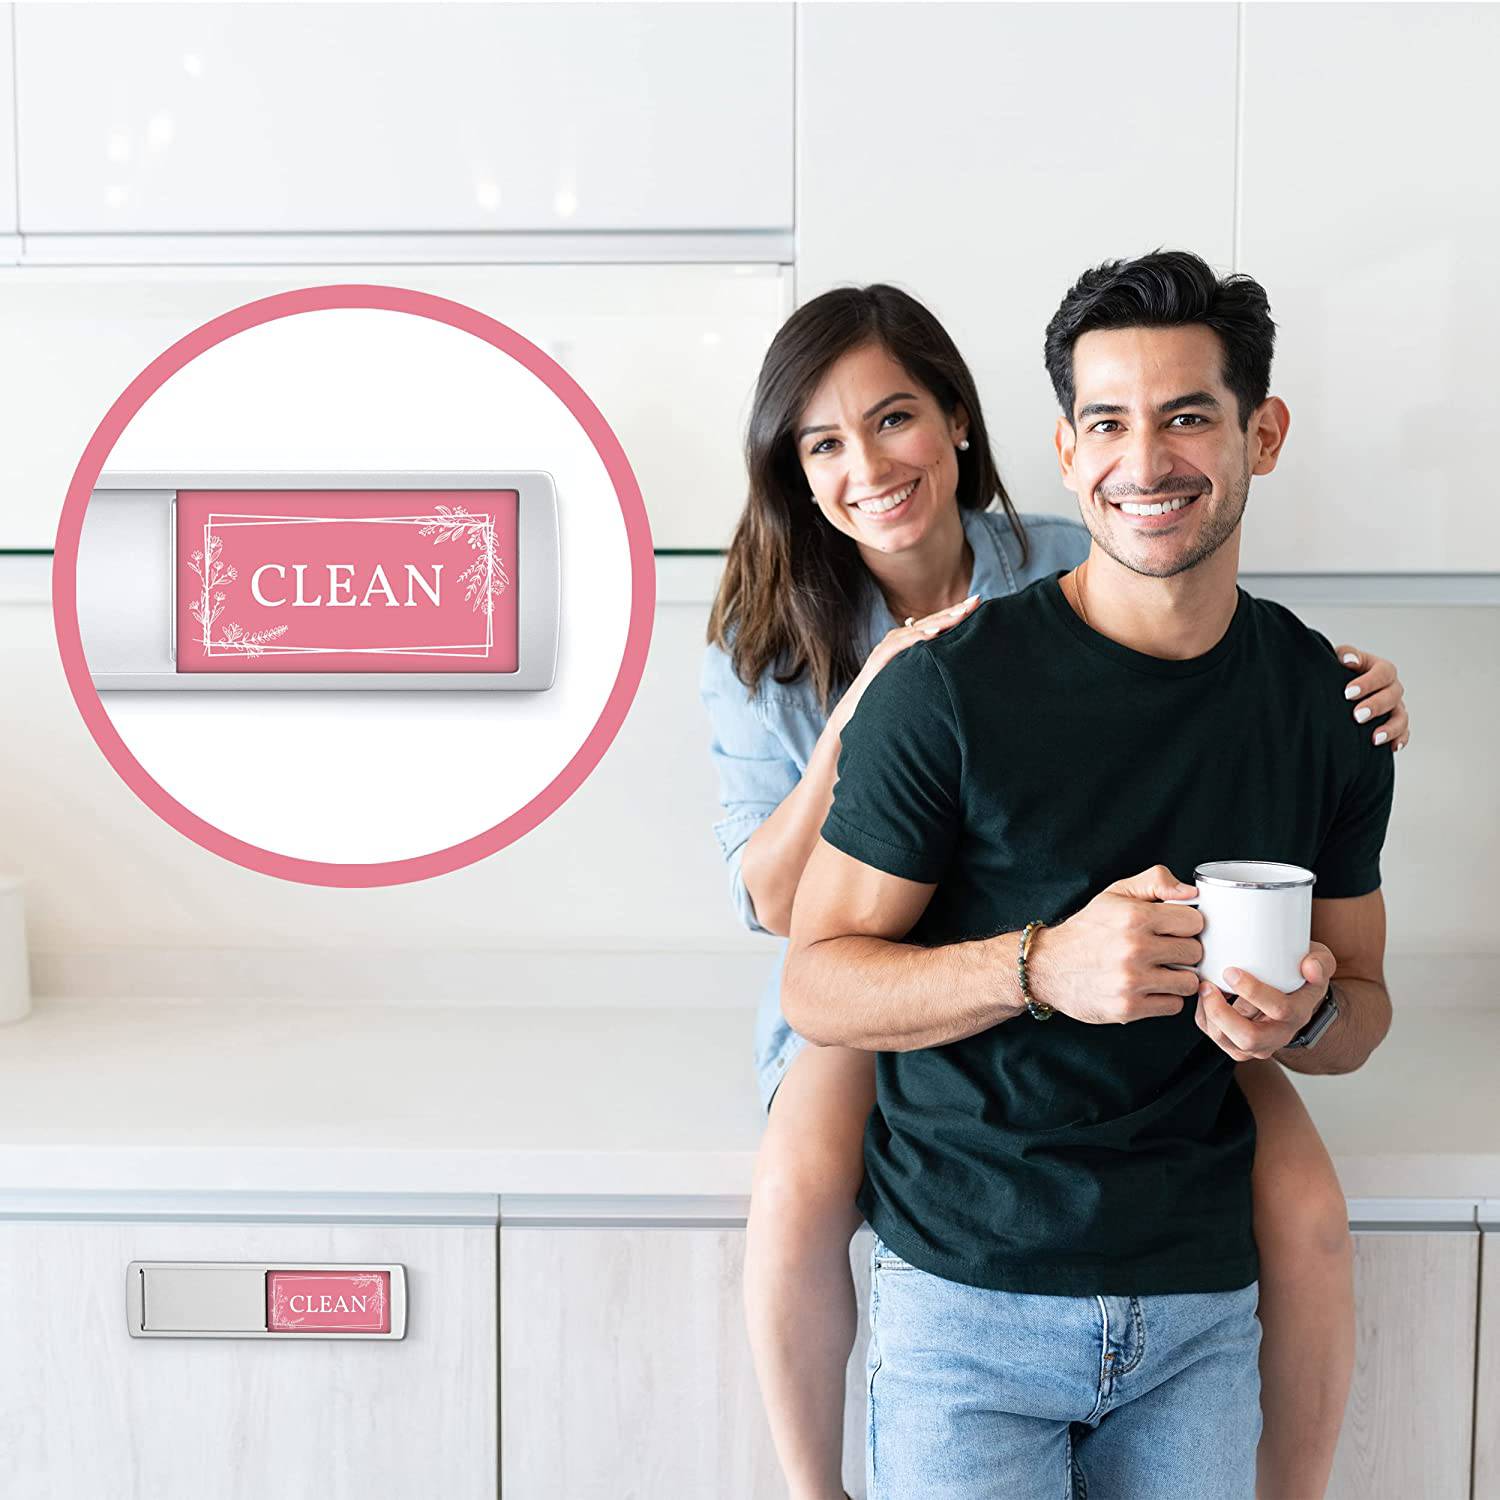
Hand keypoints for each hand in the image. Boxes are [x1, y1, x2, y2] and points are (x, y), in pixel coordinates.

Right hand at [829, 584, 980, 735]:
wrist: (856, 711)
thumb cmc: (886, 696)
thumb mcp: (912, 677)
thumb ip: (927, 667)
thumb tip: (954, 666)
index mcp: (908, 643)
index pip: (937, 623)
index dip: (957, 613)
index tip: (979, 604)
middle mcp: (898, 639)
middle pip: (931, 621)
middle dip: (955, 610)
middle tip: (978, 600)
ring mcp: (888, 646)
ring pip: (919, 628)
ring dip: (941, 620)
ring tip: (962, 613)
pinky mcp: (880, 657)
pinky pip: (901, 645)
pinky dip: (918, 637)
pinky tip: (934, 633)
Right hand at [1027, 865, 1204, 1024]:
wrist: (1047, 966)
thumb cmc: (1086, 930)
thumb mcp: (1115, 894)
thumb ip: (1155, 881)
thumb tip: (1190, 892)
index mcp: (1134, 917)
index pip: (1194, 922)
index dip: (1186, 924)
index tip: (1173, 929)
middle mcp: (1134, 949)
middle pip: (1195, 952)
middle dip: (1183, 951)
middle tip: (1164, 950)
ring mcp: (1132, 981)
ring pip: (1189, 982)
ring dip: (1177, 977)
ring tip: (1158, 970)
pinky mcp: (1129, 1008)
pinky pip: (1173, 1005)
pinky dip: (1165, 998)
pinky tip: (1148, 987)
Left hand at [1194, 944, 1336, 1059]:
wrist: (1294, 998)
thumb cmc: (1301, 975)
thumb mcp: (1319, 962)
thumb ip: (1320, 961)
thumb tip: (1309, 966)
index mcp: (1299, 1012)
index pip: (1280, 1009)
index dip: (1253, 992)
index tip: (1231, 971)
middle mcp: (1280, 1034)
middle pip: (1250, 1037)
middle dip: (1222, 1013)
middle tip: (1207, 986)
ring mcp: (1259, 1045)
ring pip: (1228, 1042)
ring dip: (1210, 1016)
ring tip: (1203, 988)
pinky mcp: (1240, 1047)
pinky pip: (1217, 1038)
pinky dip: (1205, 1019)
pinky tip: (1205, 997)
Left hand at [1334, 644, 1407, 751]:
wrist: (1341, 690)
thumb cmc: (1341, 671)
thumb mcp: (1340, 658)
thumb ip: (1346, 655)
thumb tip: (1349, 660)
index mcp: (1381, 669)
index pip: (1382, 673)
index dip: (1368, 683)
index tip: (1348, 693)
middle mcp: (1392, 687)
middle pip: (1392, 696)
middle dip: (1376, 706)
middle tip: (1357, 716)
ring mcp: (1395, 706)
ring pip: (1401, 717)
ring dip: (1390, 728)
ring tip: (1375, 738)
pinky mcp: (1394, 724)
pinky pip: (1403, 732)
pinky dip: (1400, 739)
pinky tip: (1392, 747)